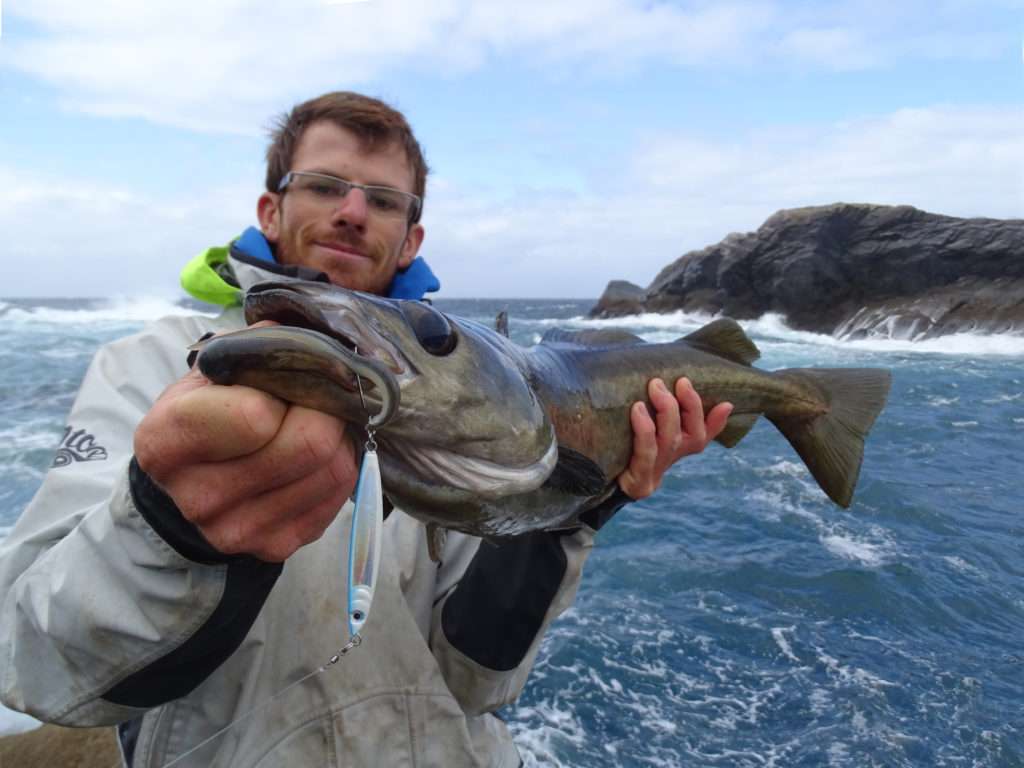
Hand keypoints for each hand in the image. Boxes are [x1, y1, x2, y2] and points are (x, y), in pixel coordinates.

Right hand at [134, 360, 356, 562]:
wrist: (189, 485)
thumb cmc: (207, 413)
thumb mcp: (212, 371)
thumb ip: (256, 348)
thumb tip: (318, 345)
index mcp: (166, 441)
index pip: (256, 416)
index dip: (284, 389)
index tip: (279, 382)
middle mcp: (197, 496)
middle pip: (308, 444)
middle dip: (325, 410)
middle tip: (314, 399)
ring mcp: (237, 530)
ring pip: (333, 470)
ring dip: (338, 438)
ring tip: (315, 424)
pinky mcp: (274, 547)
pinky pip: (340, 495)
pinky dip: (340, 467)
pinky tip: (316, 457)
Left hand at [617, 377, 732, 499]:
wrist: (588, 480)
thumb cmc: (612, 440)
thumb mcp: (634, 421)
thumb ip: (651, 405)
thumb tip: (670, 379)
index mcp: (675, 450)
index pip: (703, 436)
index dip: (717, 422)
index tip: (726, 402)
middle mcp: (670, 461)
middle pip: (693, 438)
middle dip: (690, 406)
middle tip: (680, 381)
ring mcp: (655, 473)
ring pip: (671, 441)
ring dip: (668, 411)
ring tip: (656, 387)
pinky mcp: (638, 481)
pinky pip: (646, 452)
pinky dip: (644, 430)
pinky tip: (637, 410)